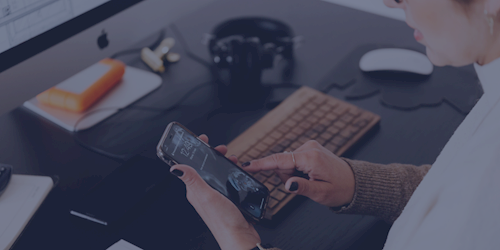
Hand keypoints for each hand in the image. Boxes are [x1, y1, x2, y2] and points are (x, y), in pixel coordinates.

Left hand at [170, 134, 260, 249]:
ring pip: (217, 174)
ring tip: (232, 159)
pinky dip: (232, 173)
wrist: (240, 238)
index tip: (200, 140)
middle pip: (205, 168)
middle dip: (212, 155)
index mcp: (195, 190)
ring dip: (223, 163)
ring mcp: (215, 196)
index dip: (195, 151)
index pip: (191, 166)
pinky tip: (237, 172)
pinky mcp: (227, 200)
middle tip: (221, 149)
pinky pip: (227, 182)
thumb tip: (174, 167)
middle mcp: (204, 192)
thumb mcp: (206, 196)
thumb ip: (192, 180)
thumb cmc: (223, 221)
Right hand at [243, 140, 354, 207]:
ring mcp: (309, 146)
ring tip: (309, 180)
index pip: (280, 160)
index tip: (247, 165)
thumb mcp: (321, 193)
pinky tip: (309, 174)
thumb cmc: (340, 188)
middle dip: (286, 176)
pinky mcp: (309, 148)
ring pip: (286, 162)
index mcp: (311, 158)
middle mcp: (309, 148)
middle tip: (303, 184)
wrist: (354, 182)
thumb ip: (302, 187)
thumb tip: (287, 184)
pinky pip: (293, 160)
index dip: (261, 164)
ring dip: (292, 174)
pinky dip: (297, 169)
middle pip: (282, 163)